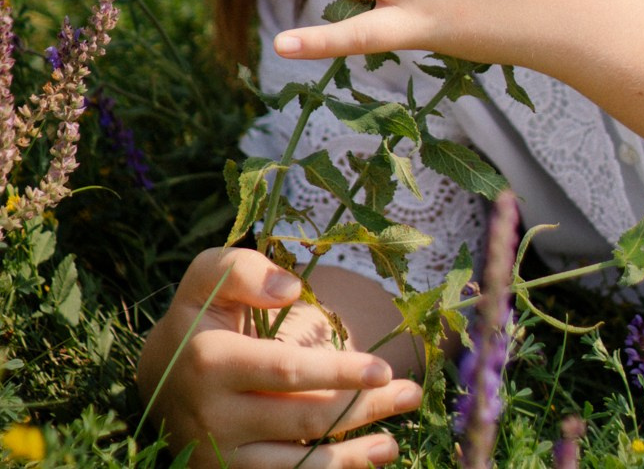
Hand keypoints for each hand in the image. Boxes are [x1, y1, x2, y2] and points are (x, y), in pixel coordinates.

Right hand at [136, 248, 422, 467]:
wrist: (156, 379)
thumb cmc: (195, 316)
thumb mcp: (206, 276)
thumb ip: (244, 270)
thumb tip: (290, 290)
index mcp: (211, 361)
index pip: (287, 372)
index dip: (338, 373)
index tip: (383, 368)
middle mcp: (214, 417)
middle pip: (303, 419)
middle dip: (362, 407)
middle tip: (411, 392)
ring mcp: (220, 456)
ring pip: (298, 461)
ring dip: (354, 454)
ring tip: (396, 439)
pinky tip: (368, 458)